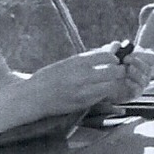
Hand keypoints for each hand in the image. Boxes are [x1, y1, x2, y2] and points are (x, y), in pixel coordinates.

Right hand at [29, 42, 153, 114]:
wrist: (34, 97)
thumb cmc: (50, 76)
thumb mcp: (67, 62)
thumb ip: (89, 58)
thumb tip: (110, 49)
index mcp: (77, 62)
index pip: (107, 56)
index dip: (114, 57)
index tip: (113, 59)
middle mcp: (82, 76)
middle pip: (114, 71)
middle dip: (119, 70)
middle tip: (118, 70)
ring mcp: (84, 92)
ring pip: (111, 86)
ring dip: (113, 83)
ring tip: (110, 80)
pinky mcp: (84, 104)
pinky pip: (102, 96)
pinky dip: (105, 92)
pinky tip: (100, 90)